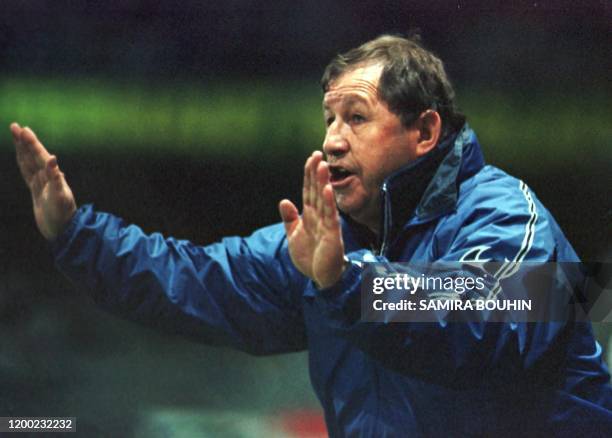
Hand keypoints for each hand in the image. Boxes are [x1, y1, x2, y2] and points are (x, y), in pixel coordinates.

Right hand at [11, 123, 76, 240]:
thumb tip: (52, 158)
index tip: (23, 129)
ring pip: (29, 163)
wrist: (62, 231)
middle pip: (32, 156)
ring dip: (23, 150)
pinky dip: (24, 164)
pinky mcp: (37, 192)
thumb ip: (56, 178)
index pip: (40, 155)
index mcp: (52, 176)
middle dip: (24, 142)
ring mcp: (42, 184)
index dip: (31, 143)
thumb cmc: (63, 215)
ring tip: (18, 136)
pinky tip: (23, 157)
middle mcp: (47, 178)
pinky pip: (28, 174)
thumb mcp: (60, 196)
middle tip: (15, 126)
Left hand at [279, 151, 344, 288]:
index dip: (308, 175)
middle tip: (317, 154)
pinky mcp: (333, 235)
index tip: (310, 158)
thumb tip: (284, 201)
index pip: (309, 191)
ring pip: (324, 199)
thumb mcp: (294, 235)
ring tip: (322, 166)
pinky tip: (327, 189)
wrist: (321, 278)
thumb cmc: (310, 256)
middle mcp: (320, 216)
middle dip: (316, 173)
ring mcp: (327, 225)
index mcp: (310, 215)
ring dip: (323, 182)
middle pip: (317, 191)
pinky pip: (331, 216)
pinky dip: (329, 202)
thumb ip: (289, 218)